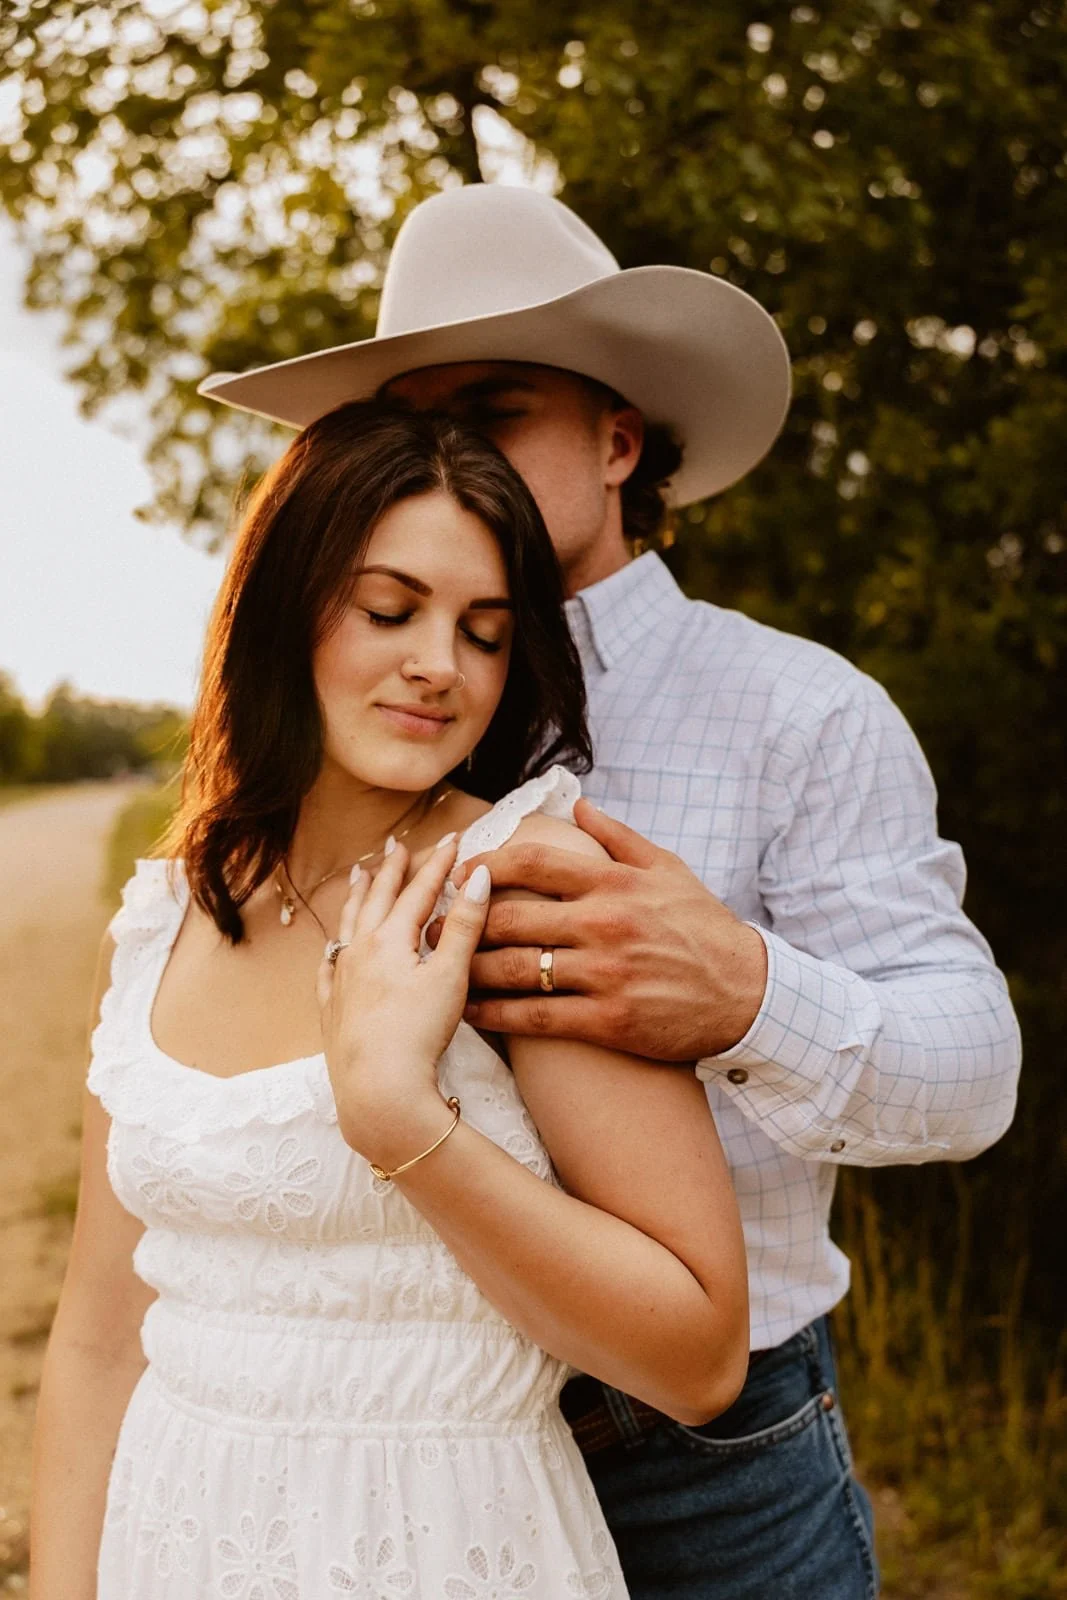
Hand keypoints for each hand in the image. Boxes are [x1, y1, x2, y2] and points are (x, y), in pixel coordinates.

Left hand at [317, 836, 492, 1161]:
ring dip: (357, 898)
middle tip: (396, 845)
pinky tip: (334, 949)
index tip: (452, 838)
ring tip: (359, 875)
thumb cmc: (417, 1035)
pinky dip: (334, 949)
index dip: (438, 863)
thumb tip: (479, 875)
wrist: (378, 1091)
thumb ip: (465, 924)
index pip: (419, 891)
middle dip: (391, 870)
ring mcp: (340, 980)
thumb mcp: (451, 976)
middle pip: (377, 899)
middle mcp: (360, 952)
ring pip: (348, 926)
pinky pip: (328, 967)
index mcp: (391, 939)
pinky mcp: (332, 1010)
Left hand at [435, 798, 767, 1061]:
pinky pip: (536, 1016)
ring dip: (468, 969)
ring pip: (516, 969)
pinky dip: (495, 1014)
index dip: (485, 866)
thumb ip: (616, 836)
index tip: (459, 873)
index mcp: (614, 882)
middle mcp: (605, 924)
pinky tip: (470, 1011)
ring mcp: (606, 974)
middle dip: (461, 921)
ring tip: (440, 968)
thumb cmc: (702, 927)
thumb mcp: (667, 869)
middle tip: (431, 925)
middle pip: (511, 918)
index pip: (533, 864)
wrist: (746, 994)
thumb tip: (575, 807)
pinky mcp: (608, 1020)